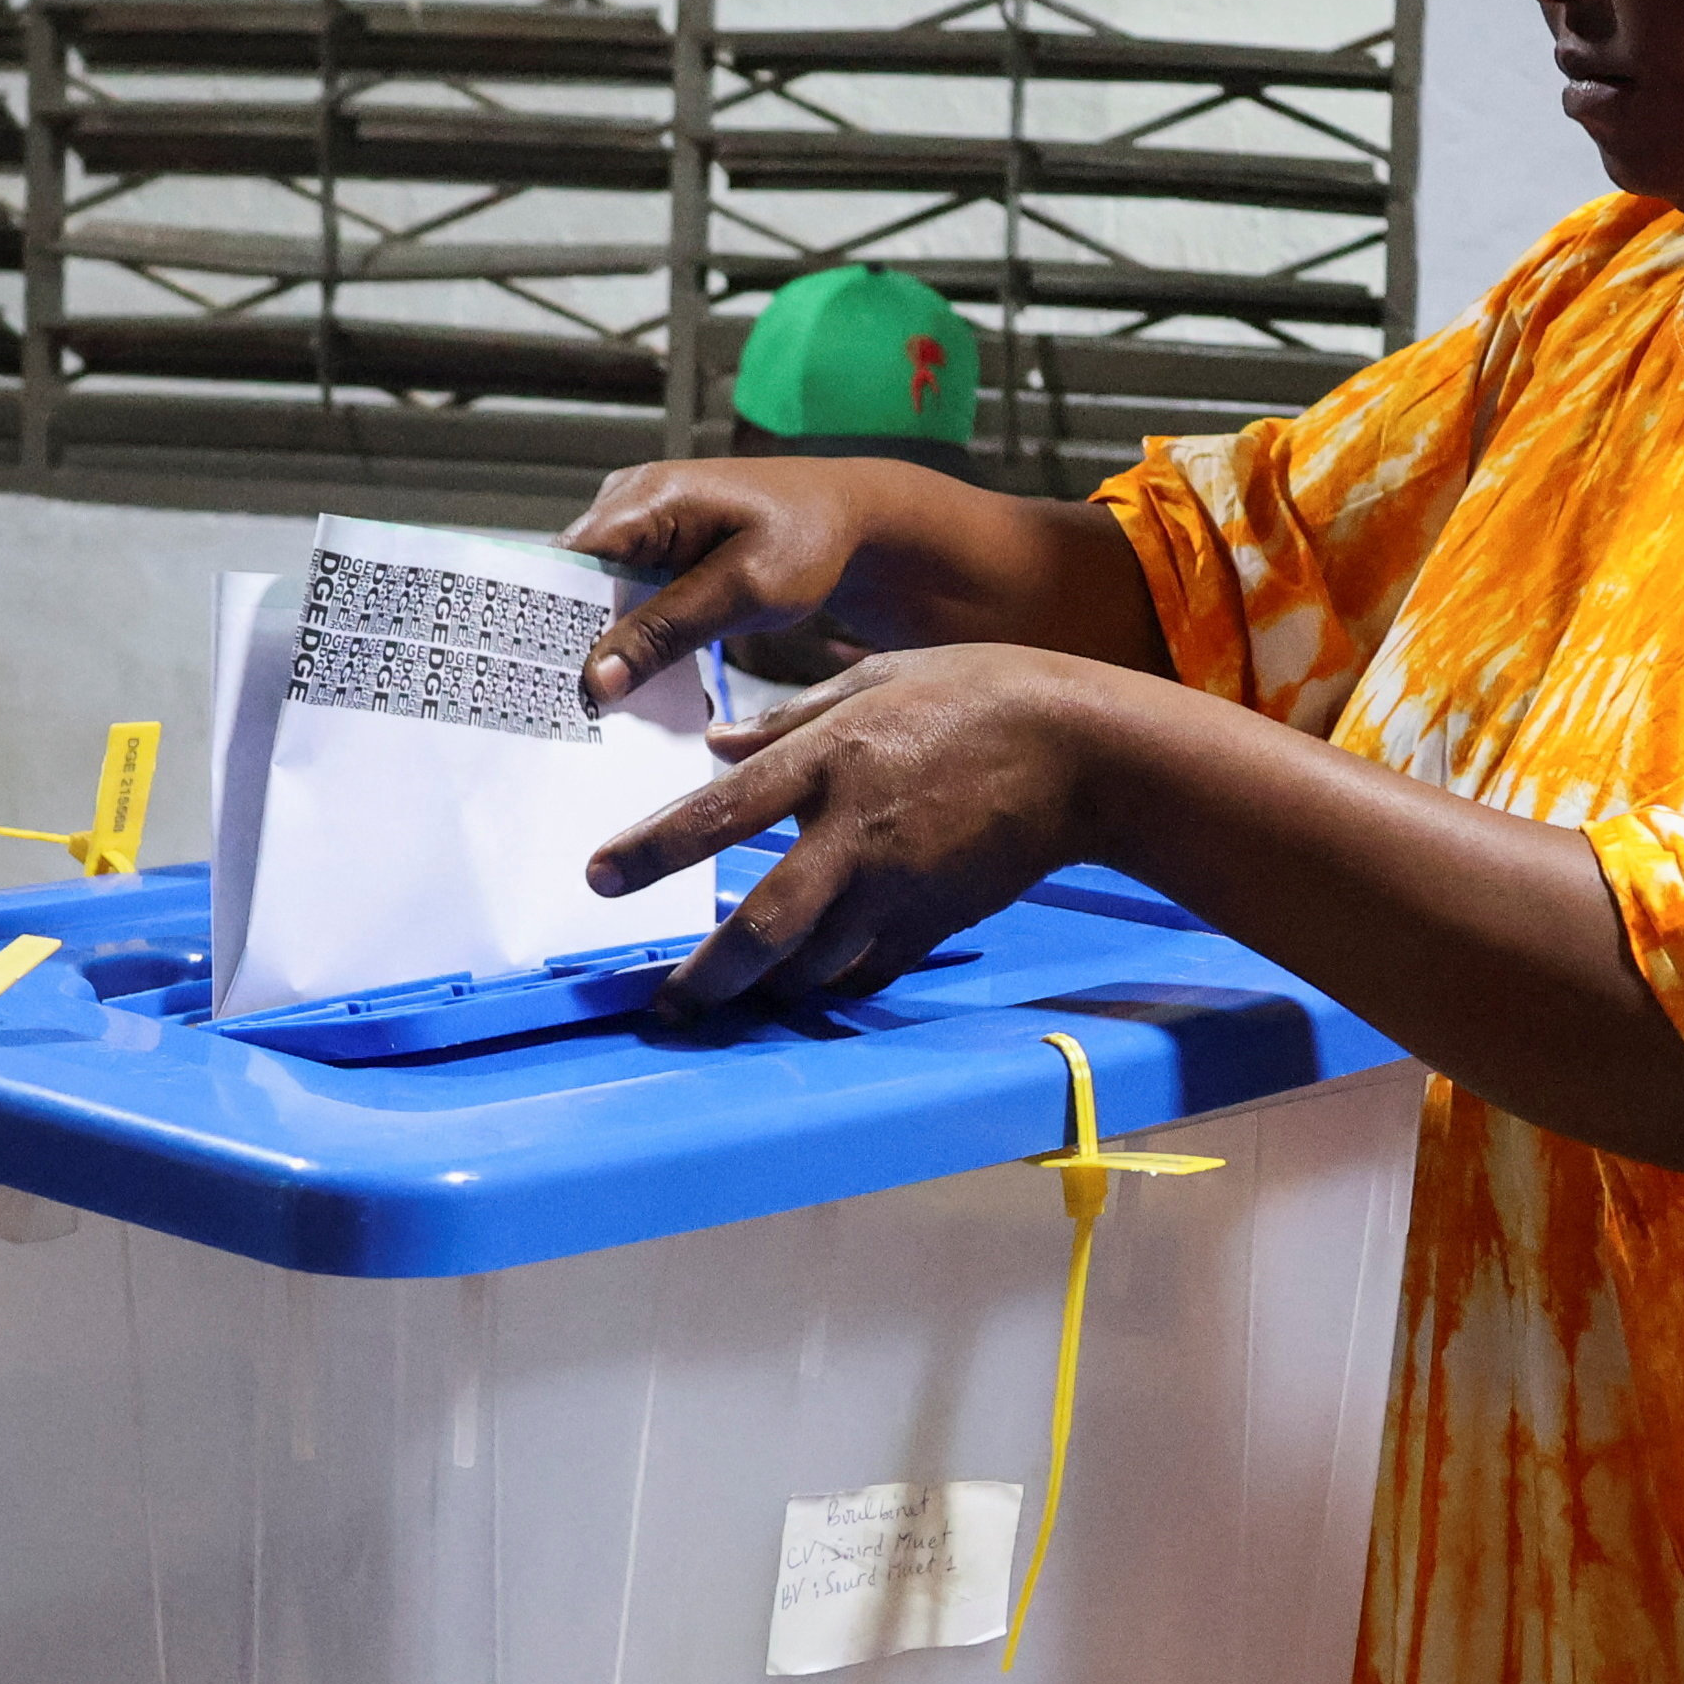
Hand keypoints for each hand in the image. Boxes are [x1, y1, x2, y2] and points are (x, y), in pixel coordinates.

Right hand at [562, 457, 897, 704]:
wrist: (850, 520)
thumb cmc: (808, 540)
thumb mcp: (744, 590)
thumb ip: (669, 630)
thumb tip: (597, 677)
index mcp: (648, 498)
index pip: (567, 559)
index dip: (542, 616)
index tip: (531, 678)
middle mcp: (631, 504)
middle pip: (575, 580)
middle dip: (571, 641)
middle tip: (564, 710)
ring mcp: (641, 527)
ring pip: (599, 595)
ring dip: (604, 646)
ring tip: (597, 709)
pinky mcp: (657, 551)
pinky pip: (627, 598)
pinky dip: (633, 639)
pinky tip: (638, 686)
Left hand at [584, 645, 1104, 1012]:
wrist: (1084, 753)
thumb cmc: (983, 695)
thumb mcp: (876, 679)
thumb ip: (787, 718)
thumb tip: (718, 742)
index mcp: (832, 758)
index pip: (718, 814)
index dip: (652, 852)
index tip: (599, 878)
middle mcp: (855, 832)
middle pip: (763, 926)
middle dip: (709, 977)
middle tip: (668, 1004)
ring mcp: (899, 886)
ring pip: (814, 963)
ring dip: (765, 989)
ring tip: (728, 1001)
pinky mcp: (934, 919)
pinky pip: (868, 970)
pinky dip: (832, 984)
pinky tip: (807, 990)